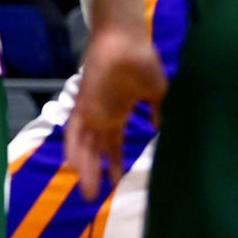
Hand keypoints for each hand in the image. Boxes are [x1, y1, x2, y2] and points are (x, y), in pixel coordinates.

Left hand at [65, 25, 167, 200]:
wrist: (127, 41)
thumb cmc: (142, 62)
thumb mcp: (158, 93)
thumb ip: (159, 112)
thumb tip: (163, 130)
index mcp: (117, 114)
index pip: (112, 144)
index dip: (114, 162)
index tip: (117, 181)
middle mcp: (101, 116)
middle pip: (95, 151)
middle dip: (95, 173)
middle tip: (94, 197)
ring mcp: (90, 111)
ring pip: (84, 146)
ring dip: (84, 168)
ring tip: (86, 190)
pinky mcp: (83, 104)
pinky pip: (74, 129)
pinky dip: (73, 146)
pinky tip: (74, 165)